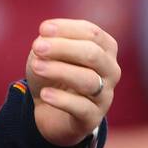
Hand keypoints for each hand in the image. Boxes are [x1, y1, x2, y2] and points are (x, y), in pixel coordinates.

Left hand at [25, 18, 120, 146]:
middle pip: (93, 54)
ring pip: (89, 80)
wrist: (49, 111)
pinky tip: (45, 94)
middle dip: (63, 48)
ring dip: (60, 71)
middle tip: (37, 47)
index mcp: (104, 49)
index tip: (43, 29)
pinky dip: (61, 99)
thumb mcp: (47, 55)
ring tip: (36, 66)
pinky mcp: (92, 118)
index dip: (67, 29)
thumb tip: (44, 40)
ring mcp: (105, 95)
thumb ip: (48, 44)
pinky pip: (82, 108)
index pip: (92, 33)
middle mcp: (111, 70)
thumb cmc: (53, 75)